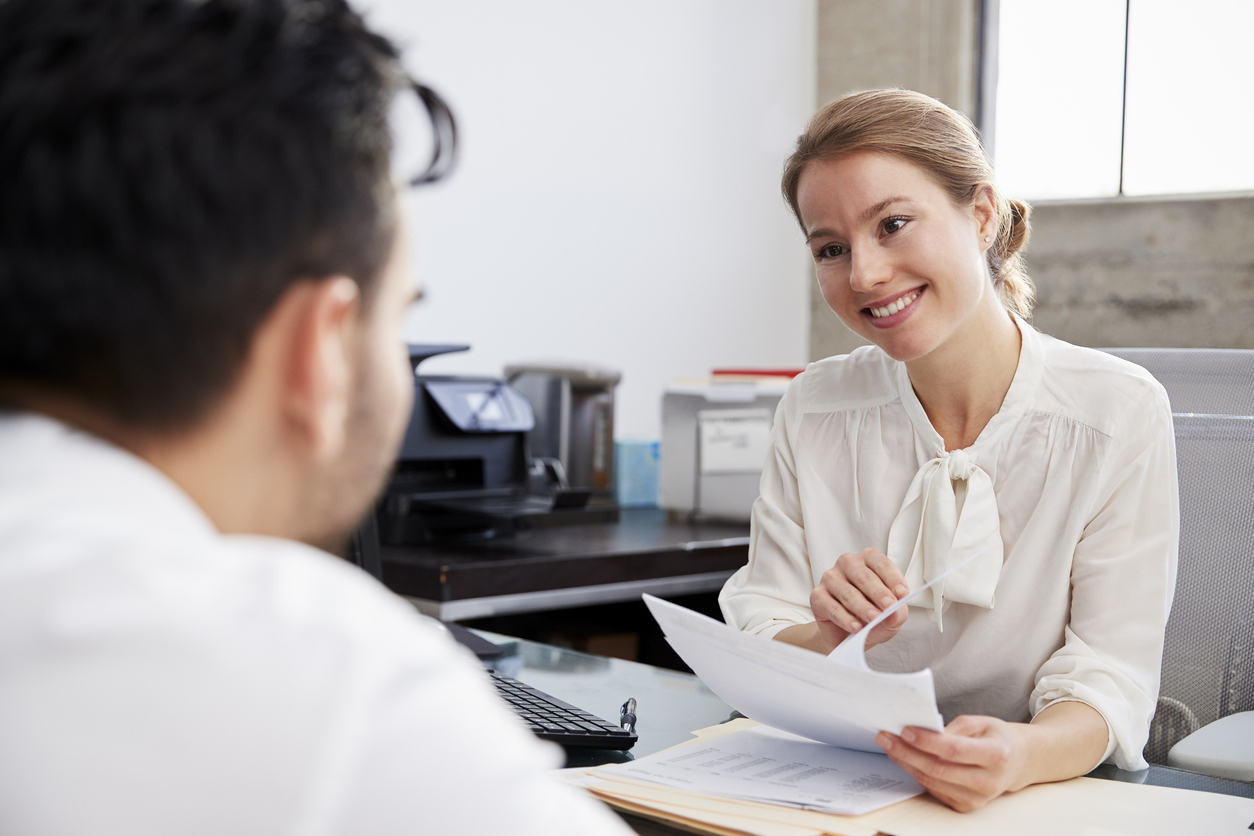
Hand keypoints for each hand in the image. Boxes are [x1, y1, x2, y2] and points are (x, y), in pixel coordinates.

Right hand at [810, 547, 908, 650]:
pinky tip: (856, 627)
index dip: (893, 578)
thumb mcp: (891, 617)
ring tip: (874, 619)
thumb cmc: (872, 618)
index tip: (903, 593)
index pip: (880, 563)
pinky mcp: (817, 596)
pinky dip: (845, 618)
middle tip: (889, 607)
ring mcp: (830, 578)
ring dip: (862, 607)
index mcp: (867, 560)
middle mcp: (847, 564)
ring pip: (847, 592)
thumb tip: (895, 612)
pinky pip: (831, 607)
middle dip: (878, 592)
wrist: (848, 635)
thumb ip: (897, 613)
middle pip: (863, 576)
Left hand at [875, 716, 1027, 812]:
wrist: (1017, 763)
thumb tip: (923, 731)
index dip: (927, 741)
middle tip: (885, 737)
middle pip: (938, 768)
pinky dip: (916, 772)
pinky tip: (905, 759)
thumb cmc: (997, 739)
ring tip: (890, 745)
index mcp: (996, 755)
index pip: (954, 750)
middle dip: (906, 752)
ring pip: (931, 781)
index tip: (905, 730)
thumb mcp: (981, 722)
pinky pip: (934, 789)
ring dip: (906, 762)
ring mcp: (977, 798)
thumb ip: (954, 727)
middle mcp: (988, 781)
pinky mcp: (966, 806)